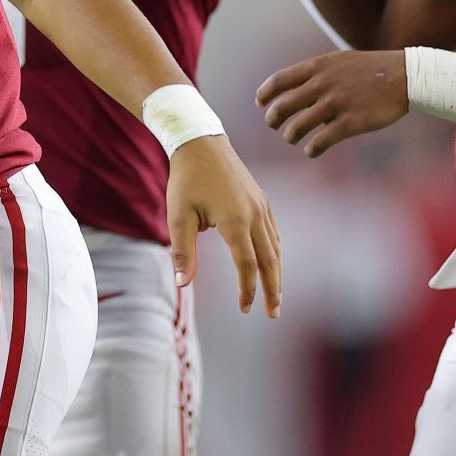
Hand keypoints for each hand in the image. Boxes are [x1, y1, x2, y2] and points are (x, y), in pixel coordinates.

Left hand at [166, 135, 281, 317]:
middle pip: (270, 261)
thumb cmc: (186, 179)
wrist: (201, 142)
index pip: (247, 266)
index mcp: (235, 221)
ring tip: (276, 296)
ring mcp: (262, 206)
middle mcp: (254, 215)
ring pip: (276, 248)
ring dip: (277, 273)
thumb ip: (182, 251)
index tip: (245, 309)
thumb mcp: (178, 215)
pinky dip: (276, 252)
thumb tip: (182, 284)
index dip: (248, 291)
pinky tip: (272, 264)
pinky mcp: (262, 200)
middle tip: (273, 314)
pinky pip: (274, 233)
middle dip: (273, 290)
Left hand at [257, 50, 408, 157]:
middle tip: (273, 124)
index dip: (265, 94)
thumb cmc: (370, 68)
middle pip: (282, 106)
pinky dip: (312, 149)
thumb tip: (293, 87)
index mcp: (317, 68)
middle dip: (272, 118)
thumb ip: (316, 72)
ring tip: (292, 138)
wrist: (404, 76)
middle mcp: (321, 85)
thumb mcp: (338, 61)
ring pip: (298, 126)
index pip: (278, 81)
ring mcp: (335, 104)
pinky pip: (321, 141)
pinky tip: (312, 151)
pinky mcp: (351, 123)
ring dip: (290, 135)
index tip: (260, 103)